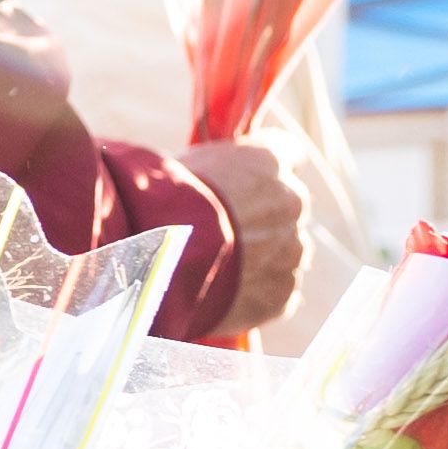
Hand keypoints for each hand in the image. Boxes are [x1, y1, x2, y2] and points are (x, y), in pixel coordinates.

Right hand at [172, 133, 321, 337]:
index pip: (286, 151)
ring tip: (217, 271)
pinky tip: (223, 297)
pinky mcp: (280, 294)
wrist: (156, 258)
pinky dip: (254, 296)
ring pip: (284, 252)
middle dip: (261, 219)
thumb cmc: (159, 206)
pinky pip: (275, 293)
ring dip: (261, 259)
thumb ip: (216, 171)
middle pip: (286, 207)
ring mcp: (291, 251)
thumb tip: (214, 179)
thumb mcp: (185, 168)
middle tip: (223, 234)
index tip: (249, 182)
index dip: (262, 172)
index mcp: (268, 160)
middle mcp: (291, 200)